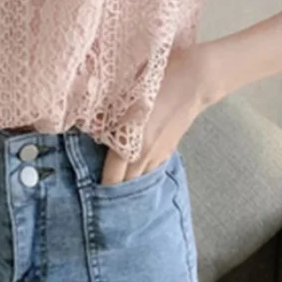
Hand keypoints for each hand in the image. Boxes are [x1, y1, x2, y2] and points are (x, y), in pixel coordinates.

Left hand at [101, 42, 228, 184]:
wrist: (193, 81)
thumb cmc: (156, 82)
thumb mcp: (124, 95)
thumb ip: (105, 116)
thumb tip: (89, 128)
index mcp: (131, 142)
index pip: (112, 178)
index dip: (100, 189)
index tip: (88, 196)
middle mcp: (145, 155)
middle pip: (127, 186)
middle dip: (113, 194)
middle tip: (98, 200)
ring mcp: (159, 155)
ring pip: (140, 181)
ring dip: (128, 186)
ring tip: (114, 192)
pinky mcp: (168, 151)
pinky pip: (150, 171)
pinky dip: (140, 176)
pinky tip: (133, 175)